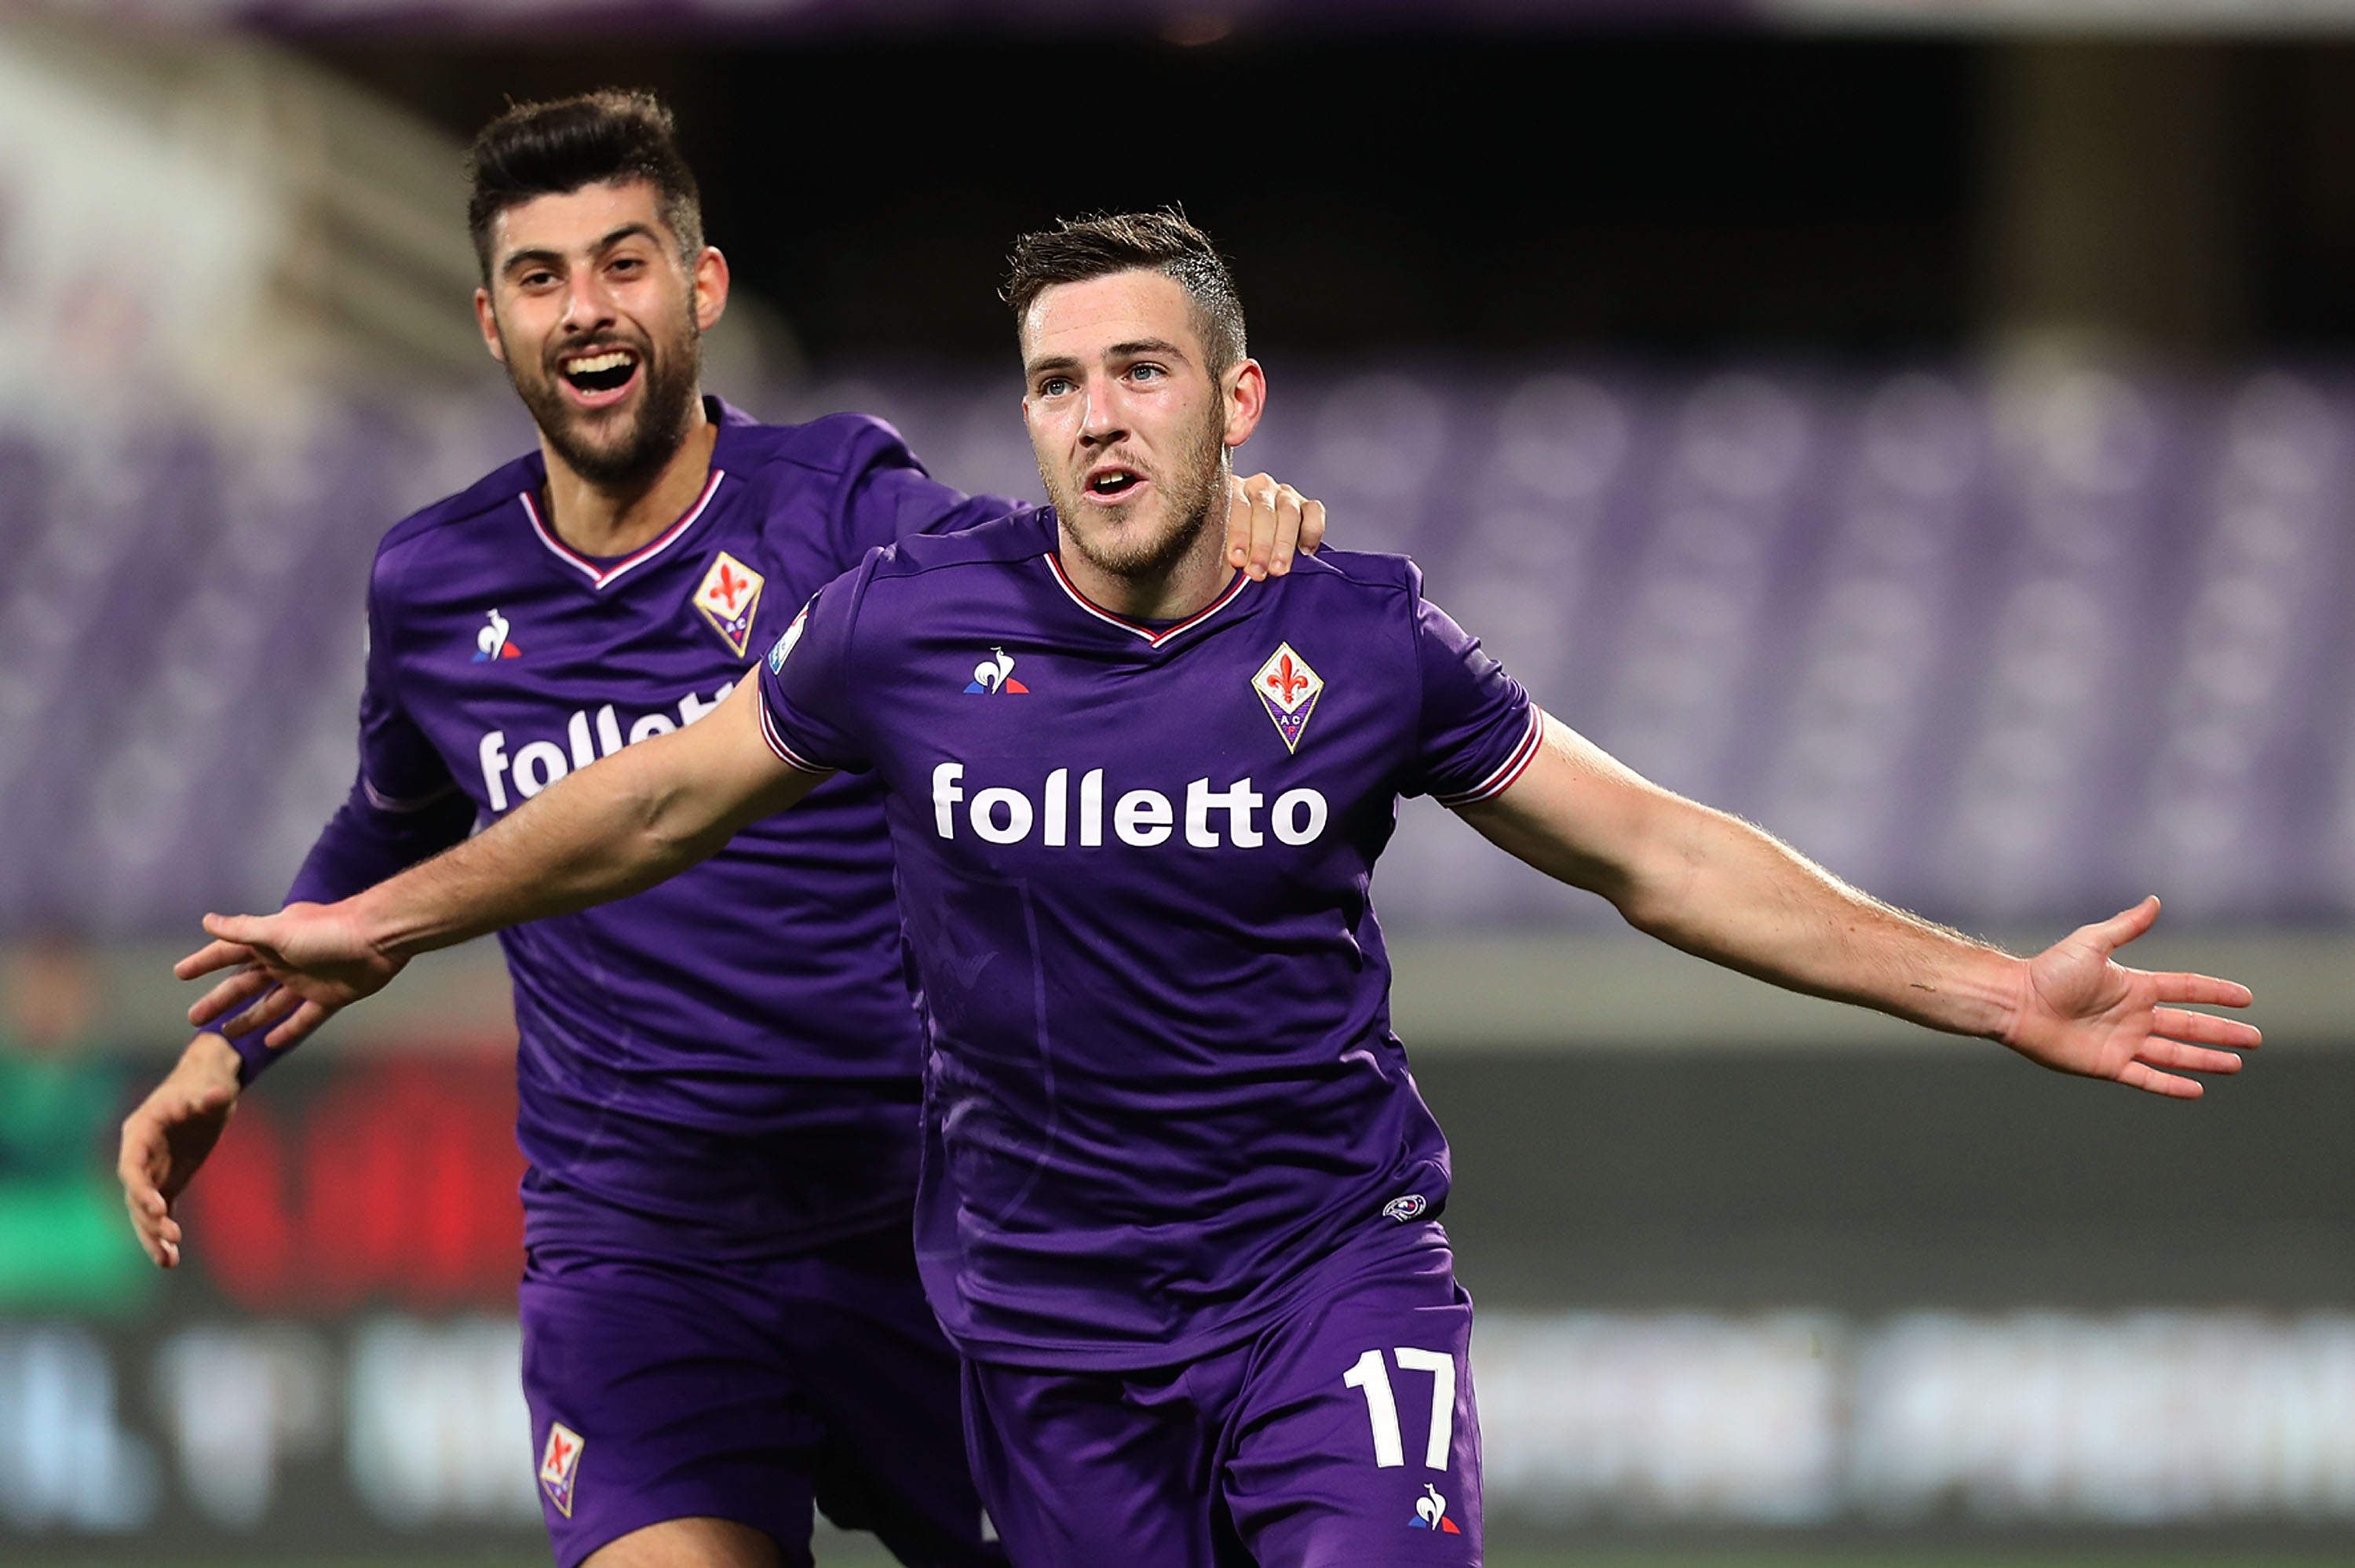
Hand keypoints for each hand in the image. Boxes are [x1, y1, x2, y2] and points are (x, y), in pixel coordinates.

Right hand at [118, 1032, 241, 1267]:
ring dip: (152, 1236)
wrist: (209, 1083)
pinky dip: (164, 1234)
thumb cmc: (206, 1082)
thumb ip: (210, 1097)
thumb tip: (218, 1095)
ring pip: (144, 1211)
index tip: (157, 1208)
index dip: (140, 1188)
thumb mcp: (211, 1087)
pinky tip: (171, 1259)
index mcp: (140, 1131)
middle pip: (135, 1194)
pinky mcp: (168, 1180)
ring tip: (168, 1262)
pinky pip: (162, 1211)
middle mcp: (140, 1154)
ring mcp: (152, 1170)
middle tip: (171, 1238)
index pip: (131, 1166)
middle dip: (149, 1219)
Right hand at [176, 901, 405, 1049]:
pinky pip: (303, 1019)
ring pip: (271, 1005)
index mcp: (270, 943)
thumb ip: (242, 931)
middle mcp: (285, 961)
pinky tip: (269, 1044)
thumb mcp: (279, 931)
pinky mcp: (330, 997)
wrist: (379, 937)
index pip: (228, 953)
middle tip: (194, 1019)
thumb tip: (206, 920)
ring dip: (249, 1019)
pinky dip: (287, 1031)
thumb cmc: (328, 930)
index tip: (179, 973)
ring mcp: (307, 981)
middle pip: (245, 985)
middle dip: (220, 1000)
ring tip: (225, 1035)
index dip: (204, 962)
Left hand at [1225, 473, 1325, 581]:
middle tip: (1257, 572)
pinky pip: (1314, 512)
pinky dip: (1311, 531)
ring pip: (1289, 512)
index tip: (1237, 561)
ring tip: (1278, 569)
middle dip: (1261, 545)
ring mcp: (1284, 494)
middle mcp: (1259, 486)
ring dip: (1284, 544)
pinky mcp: (1306, 506)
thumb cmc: (1224, 556)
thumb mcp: (1215, 549)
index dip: (1239, 535)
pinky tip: (1304, 553)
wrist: (1242, 562)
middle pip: (1264, 510)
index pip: (1237, 506)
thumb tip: (1223, 558)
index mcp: (1232, 489)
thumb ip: (1216, 544)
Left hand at [2003, 897, 2258, 1097]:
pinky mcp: (2108, 1065)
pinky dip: (2172, 1085)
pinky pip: (2147, 1078)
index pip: (2186, 989)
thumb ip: (2127, 927)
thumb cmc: (2049, 971)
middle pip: (2189, 1026)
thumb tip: (2155, 901)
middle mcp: (2133, 1016)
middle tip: (2255, 1038)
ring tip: (2236, 1063)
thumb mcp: (2092, 943)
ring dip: (2206, 1059)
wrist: (2016, 1002)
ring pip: (2175, 1054)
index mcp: (2134, 986)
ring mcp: (2123, 1042)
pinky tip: (2197, 1089)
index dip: (2216, 993)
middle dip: (2222, 1032)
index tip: (2246, 998)